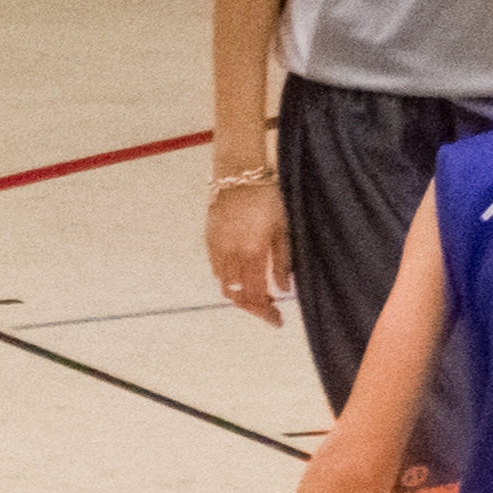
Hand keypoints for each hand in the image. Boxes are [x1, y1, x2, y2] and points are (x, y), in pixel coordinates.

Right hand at [206, 176, 289, 324]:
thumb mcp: (283, 228)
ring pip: (224, 284)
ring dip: (241, 294)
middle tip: (269, 309)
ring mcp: (216, 246)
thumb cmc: (268, 196)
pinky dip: (229, 279)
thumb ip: (282, 261)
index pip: (255, 295)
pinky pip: (216, 268)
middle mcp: (230, 253)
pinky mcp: (209, 239)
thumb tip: (284, 289)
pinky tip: (243, 274)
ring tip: (259, 291)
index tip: (277, 320)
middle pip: (236, 295)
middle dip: (253, 308)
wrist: (239, 172)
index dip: (265, 312)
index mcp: (252, 252)